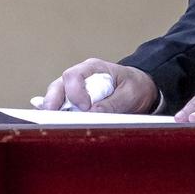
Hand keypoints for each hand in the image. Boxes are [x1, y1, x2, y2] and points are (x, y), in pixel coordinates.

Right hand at [38, 59, 157, 112]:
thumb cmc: (135, 87)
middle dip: (53, 102)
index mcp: (93, 68)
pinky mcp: (75, 104)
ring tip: (53, 124)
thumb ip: (112, 104)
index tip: (85, 108)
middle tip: (53, 118)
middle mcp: (80, 77)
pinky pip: (61, 108)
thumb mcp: (130, 94)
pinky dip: (57, 116)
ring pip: (56, 98)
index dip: (75, 92)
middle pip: (58, 86)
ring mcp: (75, 90)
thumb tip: (93, 114)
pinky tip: (54, 125)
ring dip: (54, 111)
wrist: (141, 89)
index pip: (73, 76)